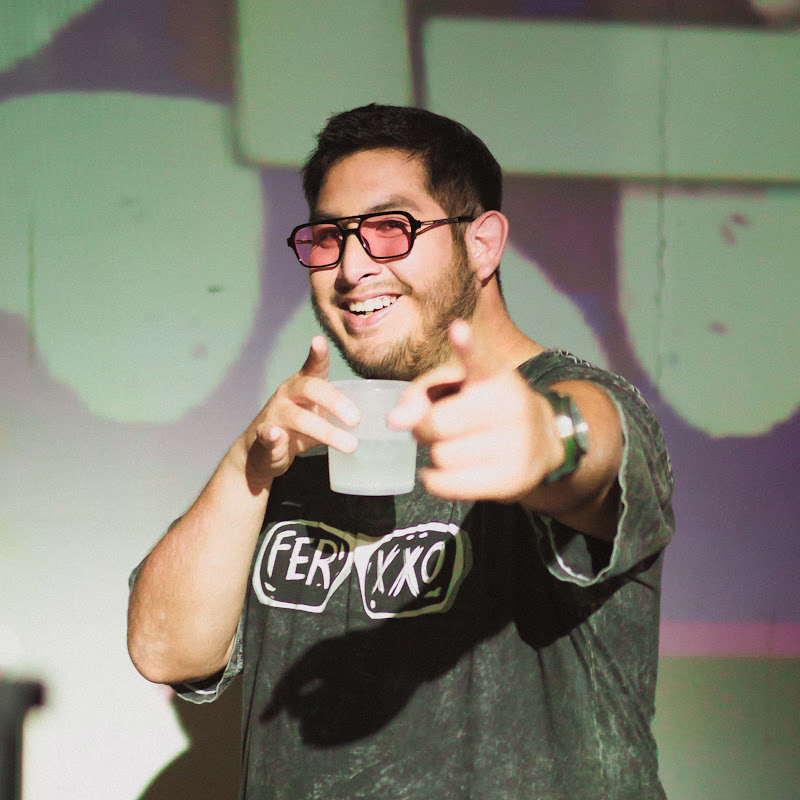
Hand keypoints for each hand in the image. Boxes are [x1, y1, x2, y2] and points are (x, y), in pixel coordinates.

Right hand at [238, 336, 359, 489]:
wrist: (262, 452)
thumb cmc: (300, 427)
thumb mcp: (320, 412)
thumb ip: (342, 409)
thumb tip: (386, 413)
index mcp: (305, 385)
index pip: (313, 366)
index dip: (317, 354)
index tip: (319, 341)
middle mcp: (288, 394)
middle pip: (310, 389)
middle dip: (335, 402)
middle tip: (355, 419)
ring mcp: (275, 414)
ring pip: (297, 417)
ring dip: (325, 431)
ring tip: (349, 445)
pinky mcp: (263, 436)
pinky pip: (267, 434)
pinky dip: (271, 435)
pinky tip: (276, 436)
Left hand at [387, 321, 563, 501]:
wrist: (540, 440)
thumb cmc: (484, 408)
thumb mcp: (455, 388)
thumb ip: (418, 394)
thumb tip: (394, 421)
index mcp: (495, 376)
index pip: (478, 359)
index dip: (466, 345)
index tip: (458, 330)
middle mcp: (510, 406)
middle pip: (436, 424)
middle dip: (426, 427)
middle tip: (438, 426)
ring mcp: (516, 445)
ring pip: (440, 456)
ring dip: (436, 454)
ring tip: (456, 445)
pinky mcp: (511, 480)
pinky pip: (447, 485)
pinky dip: (435, 479)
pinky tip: (447, 469)